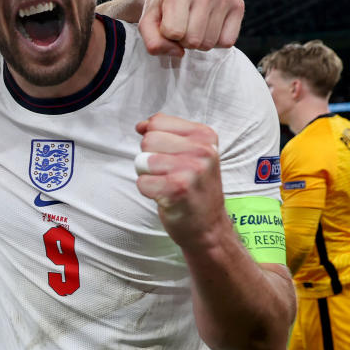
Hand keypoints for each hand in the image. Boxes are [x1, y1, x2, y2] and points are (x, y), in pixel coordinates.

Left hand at [134, 113, 228, 247]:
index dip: (154, 141)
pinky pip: (142, 182)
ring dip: (149, 176)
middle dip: (150, 159)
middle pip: (148, 140)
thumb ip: (165, 133)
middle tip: (169, 174)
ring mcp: (192, 170)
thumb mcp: (189, 153)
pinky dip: (149, 192)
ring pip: (143, 161)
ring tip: (169, 185)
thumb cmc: (194, 188)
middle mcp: (202, 150)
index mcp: (204, 135)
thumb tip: (140, 125)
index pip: (157, 122)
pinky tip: (167, 197)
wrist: (209, 226)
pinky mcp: (178, 189)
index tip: (170, 157)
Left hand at [139, 0, 243, 56]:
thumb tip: (180, 53)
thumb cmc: (160, 11)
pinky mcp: (237, 4)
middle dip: (183, 40)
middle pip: (194, 41)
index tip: (166, 23)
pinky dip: (216, 40)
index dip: (167, 35)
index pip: (174, 33)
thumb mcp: (146, 25)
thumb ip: (153, 43)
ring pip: (210, 43)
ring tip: (193, 24)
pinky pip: (227, 42)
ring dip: (198, 41)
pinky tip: (208, 25)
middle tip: (181, 25)